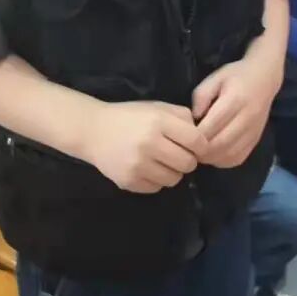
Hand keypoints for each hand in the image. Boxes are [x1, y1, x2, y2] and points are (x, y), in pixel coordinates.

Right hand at [87, 101, 207, 192]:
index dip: (200, 145)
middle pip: (188, 164)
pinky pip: (156, 188)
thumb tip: (202, 136)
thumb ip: (182, 117)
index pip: (197, 141)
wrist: (94, 130)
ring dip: (172, 172)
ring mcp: (138, 165)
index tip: (195, 145)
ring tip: (161, 161)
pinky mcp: (129, 181)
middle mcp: (149, 143)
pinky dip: (156, 180)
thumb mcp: (157, 107)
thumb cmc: (130, 117)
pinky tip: (146, 168)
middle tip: (177, 154)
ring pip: (174, 179)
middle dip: (187, 160)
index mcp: (159, 122)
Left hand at [192, 58, 277, 167]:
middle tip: (188, 149)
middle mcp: (247, 118)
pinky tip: (214, 154)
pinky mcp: (256, 140)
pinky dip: (223, 161)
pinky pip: (239, 158)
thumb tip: (193, 119)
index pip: (211, 126)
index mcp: (235, 100)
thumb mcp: (215, 77)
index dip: (194, 136)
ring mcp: (253, 131)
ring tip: (199, 152)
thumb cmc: (236, 76)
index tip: (182, 136)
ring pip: (229, 154)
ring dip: (211, 158)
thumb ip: (201, 96)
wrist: (265, 78)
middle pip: (220, 144)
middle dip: (201, 150)